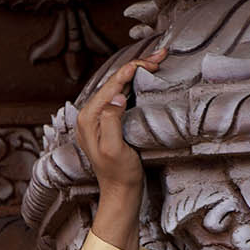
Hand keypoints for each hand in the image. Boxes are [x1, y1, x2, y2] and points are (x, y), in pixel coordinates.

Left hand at [78, 45, 166, 249]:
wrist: (120, 193)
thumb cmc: (119, 174)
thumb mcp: (114, 148)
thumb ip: (112, 120)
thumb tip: (117, 95)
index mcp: (88, 117)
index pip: (112, 83)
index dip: (134, 69)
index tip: (155, 63)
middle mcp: (89, 115)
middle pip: (114, 81)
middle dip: (138, 65)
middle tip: (162, 55)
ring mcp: (98, 118)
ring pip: (118, 86)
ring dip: (138, 72)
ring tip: (158, 61)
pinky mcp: (108, 122)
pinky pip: (121, 95)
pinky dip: (135, 83)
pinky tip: (147, 77)